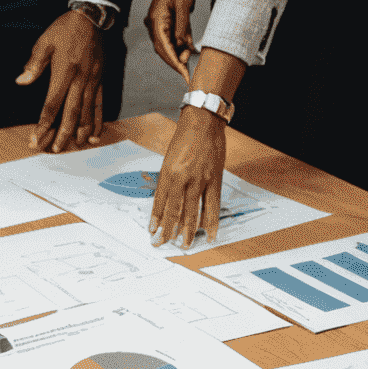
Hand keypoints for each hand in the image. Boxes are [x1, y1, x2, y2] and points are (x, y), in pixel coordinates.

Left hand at [23, 10, 104, 152]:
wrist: (91, 19)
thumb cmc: (65, 29)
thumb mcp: (45, 42)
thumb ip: (34, 63)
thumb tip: (21, 81)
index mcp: (64, 72)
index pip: (52, 104)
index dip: (44, 124)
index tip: (36, 138)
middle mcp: (80, 80)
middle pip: (71, 113)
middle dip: (62, 134)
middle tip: (54, 150)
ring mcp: (92, 81)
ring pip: (87, 112)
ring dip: (79, 131)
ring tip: (73, 146)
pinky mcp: (100, 80)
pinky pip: (100, 105)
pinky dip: (97, 121)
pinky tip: (94, 134)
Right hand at [145, 0, 198, 81]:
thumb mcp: (183, 4)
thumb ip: (182, 26)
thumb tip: (183, 46)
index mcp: (156, 20)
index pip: (163, 48)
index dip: (174, 63)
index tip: (185, 75)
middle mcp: (154, 22)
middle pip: (163, 49)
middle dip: (175, 61)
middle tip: (190, 72)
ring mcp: (158, 20)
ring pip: (166, 43)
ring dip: (178, 53)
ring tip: (192, 59)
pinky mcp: (164, 18)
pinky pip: (170, 35)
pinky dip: (178, 43)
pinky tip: (189, 48)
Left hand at [149, 103, 226, 247]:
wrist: (203, 122)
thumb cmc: (184, 138)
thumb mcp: (169, 158)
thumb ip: (168, 179)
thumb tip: (166, 200)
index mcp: (168, 172)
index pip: (160, 201)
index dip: (156, 218)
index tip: (153, 231)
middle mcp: (183, 178)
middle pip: (174, 210)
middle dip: (167, 230)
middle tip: (162, 244)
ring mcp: (200, 181)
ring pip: (193, 212)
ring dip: (188, 231)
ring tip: (184, 245)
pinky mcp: (215, 181)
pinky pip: (212, 206)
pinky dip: (211, 222)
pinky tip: (209, 234)